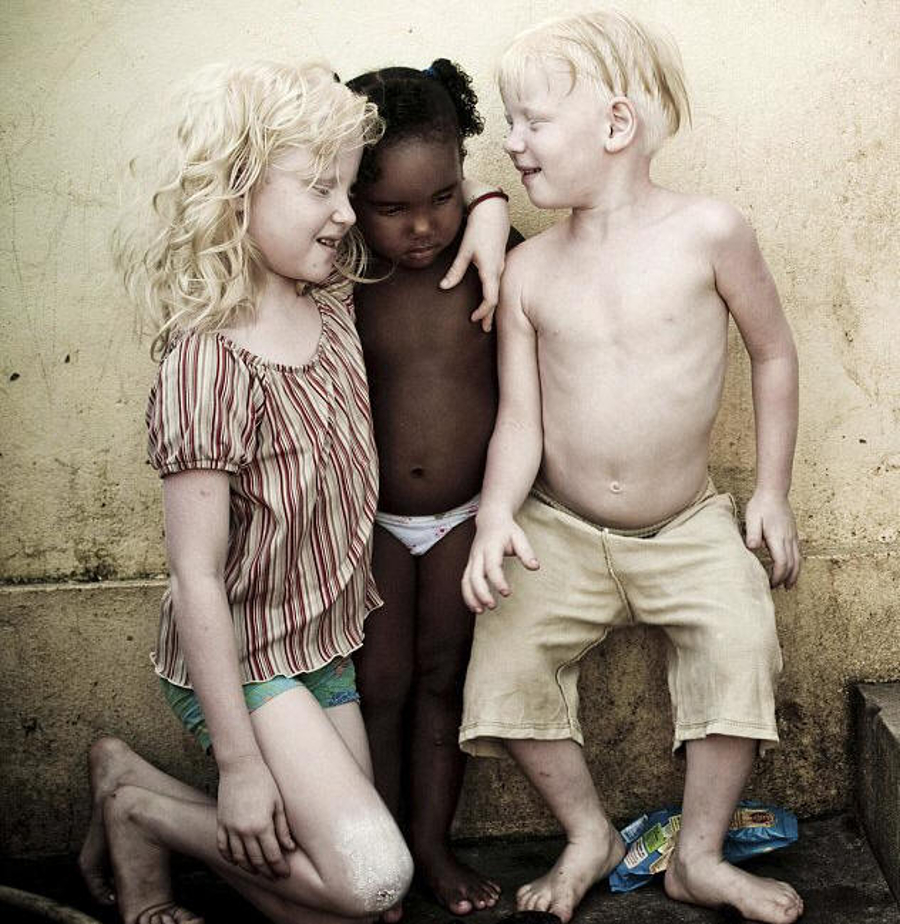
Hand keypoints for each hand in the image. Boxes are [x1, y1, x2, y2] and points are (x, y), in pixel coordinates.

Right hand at [216, 754, 295, 877]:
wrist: (240, 766)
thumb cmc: (264, 781)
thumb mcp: (278, 803)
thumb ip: (283, 828)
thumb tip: (289, 848)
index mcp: (262, 825)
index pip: (272, 856)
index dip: (279, 868)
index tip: (285, 873)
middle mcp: (245, 831)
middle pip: (256, 861)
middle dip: (267, 872)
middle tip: (274, 877)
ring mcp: (230, 828)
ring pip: (238, 858)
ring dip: (249, 868)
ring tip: (258, 872)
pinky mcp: (221, 823)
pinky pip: (222, 847)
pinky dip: (229, 858)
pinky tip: (237, 862)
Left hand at [440, 195, 509, 331]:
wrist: (493, 210)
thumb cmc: (479, 228)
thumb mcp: (465, 251)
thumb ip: (455, 271)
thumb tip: (443, 287)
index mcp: (490, 270)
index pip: (490, 299)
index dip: (483, 312)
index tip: (473, 319)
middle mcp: (499, 270)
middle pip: (497, 299)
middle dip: (490, 315)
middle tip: (484, 329)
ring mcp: (501, 265)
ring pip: (499, 291)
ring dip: (492, 306)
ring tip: (487, 318)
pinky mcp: (500, 261)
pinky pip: (499, 283)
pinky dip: (494, 294)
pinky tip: (490, 297)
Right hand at [462, 513, 538, 612]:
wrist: (490, 519)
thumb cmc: (507, 530)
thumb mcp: (519, 537)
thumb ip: (526, 552)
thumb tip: (535, 567)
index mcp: (491, 547)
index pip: (492, 566)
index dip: (498, 581)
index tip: (507, 593)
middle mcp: (478, 554)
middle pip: (474, 576)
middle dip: (481, 593)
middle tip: (493, 606)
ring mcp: (472, 560)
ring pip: (466, 580)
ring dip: (471, 597)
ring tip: (481, 611)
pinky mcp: (470, 565)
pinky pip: (465, 581)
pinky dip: (468, 595)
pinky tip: (476, 607)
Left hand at [744, 490, 800, 588]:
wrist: (774, 492)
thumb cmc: (760, 505)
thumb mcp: (751, 518)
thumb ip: (752, 534)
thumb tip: (752, 548)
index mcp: (778, 538)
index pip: (782, 563)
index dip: (777, 576)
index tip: (770, 584)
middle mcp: (788, 539)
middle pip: (792, 565)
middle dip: (786, 579)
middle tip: (777, 589)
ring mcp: (793, 537)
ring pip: (798, 560)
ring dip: (794, 574)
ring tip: (788, 585)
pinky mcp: (793, 534)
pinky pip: (799, 553)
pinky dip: (797, 565)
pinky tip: (792, 569)